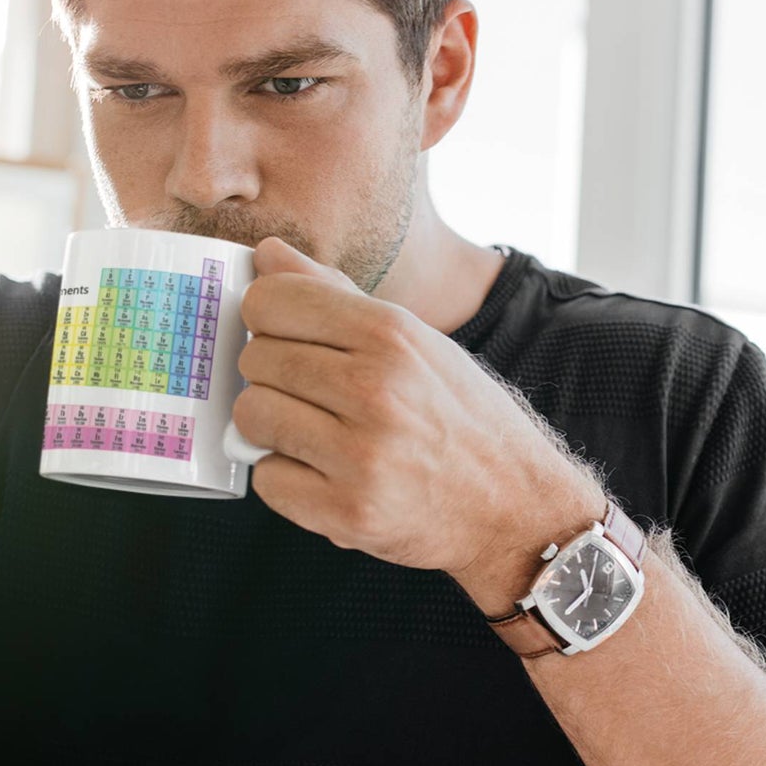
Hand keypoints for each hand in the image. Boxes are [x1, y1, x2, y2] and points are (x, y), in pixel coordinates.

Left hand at [232, 237, 604, 597]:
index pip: (270, 302)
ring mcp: (361, 455)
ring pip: (251, 418)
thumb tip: (266, 252)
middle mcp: (375, 389)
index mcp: (391, 334)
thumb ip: (333, 294)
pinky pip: (266, 480)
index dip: (267, 320)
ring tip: (314, 434)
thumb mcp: (413, 340)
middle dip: (272, 376)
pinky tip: (324, 474)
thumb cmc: (458, 415)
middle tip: (310, 395)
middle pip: (256, 360)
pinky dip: (286, 479)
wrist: (514, 504)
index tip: (286, 338)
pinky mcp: (347, 512)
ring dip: (271, 428)